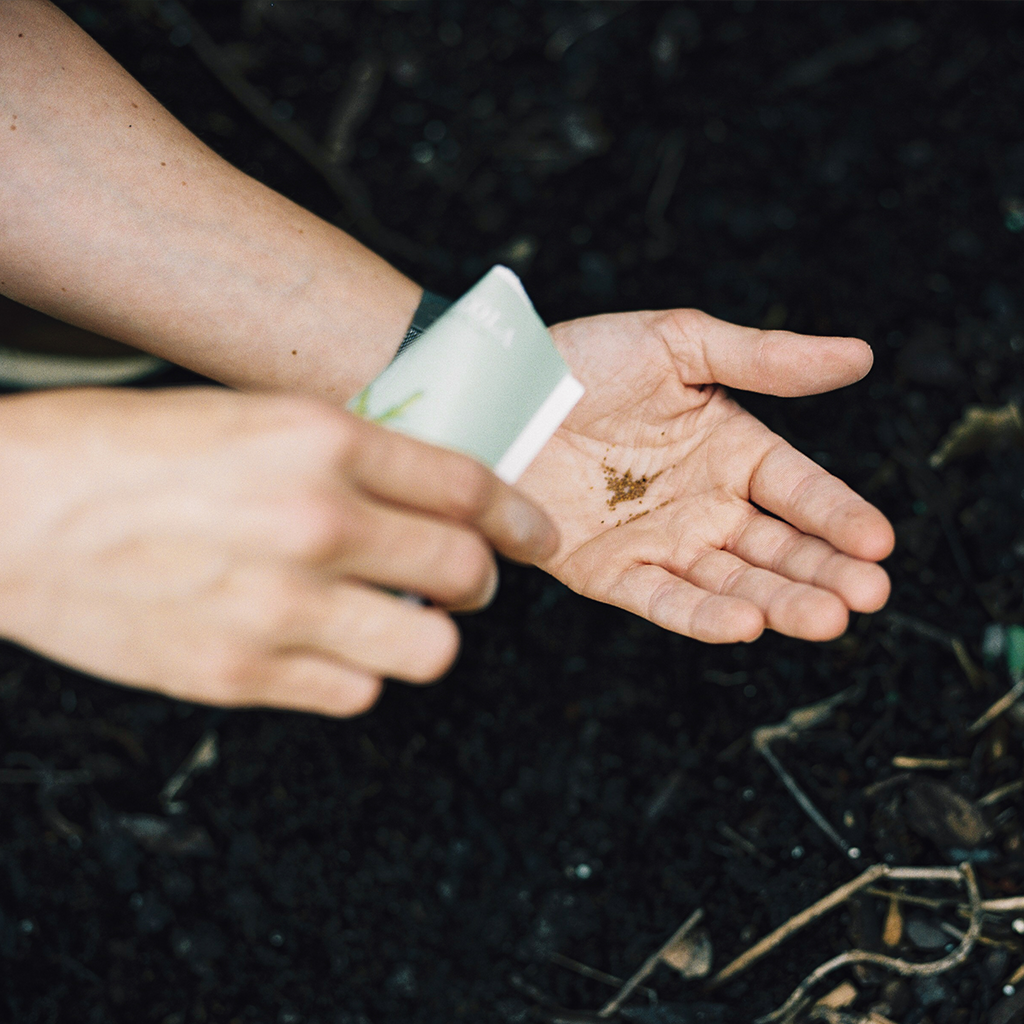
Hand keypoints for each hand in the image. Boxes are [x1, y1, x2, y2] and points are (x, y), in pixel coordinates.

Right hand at [0, 387, 555, 714]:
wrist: (12, 510)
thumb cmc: (128, 452)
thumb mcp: (251, 418)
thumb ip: (348, 456)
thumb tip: (430, 494)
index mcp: (320, 441)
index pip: (468, 486)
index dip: (519, 515)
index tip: (535, 534)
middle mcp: (314, 521)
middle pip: (467, 571)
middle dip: (482, 580)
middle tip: (469, 581)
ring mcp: (280, 605)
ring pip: (429, 648)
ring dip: (425, 633)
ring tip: (391, 615)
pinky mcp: (241, 673)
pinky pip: (356, 692)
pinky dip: (354, 670)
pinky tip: (320, 644)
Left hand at [518, 309, 894, 642]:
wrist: (497, 393)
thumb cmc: (582, 359)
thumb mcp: (677, 344)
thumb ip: (763, 359)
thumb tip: (859, 357)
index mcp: (728, 448)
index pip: (797, 488)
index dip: (838, 514)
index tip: (879, 541)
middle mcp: (701, 503)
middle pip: (775, 546)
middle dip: (823, 572)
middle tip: (868, 595)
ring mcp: (657, 540)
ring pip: (729, 581)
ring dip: (778, 602)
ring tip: (825, 618)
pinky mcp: (608, 571)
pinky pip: (660, 599)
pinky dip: (700, 614)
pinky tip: (744, 623)